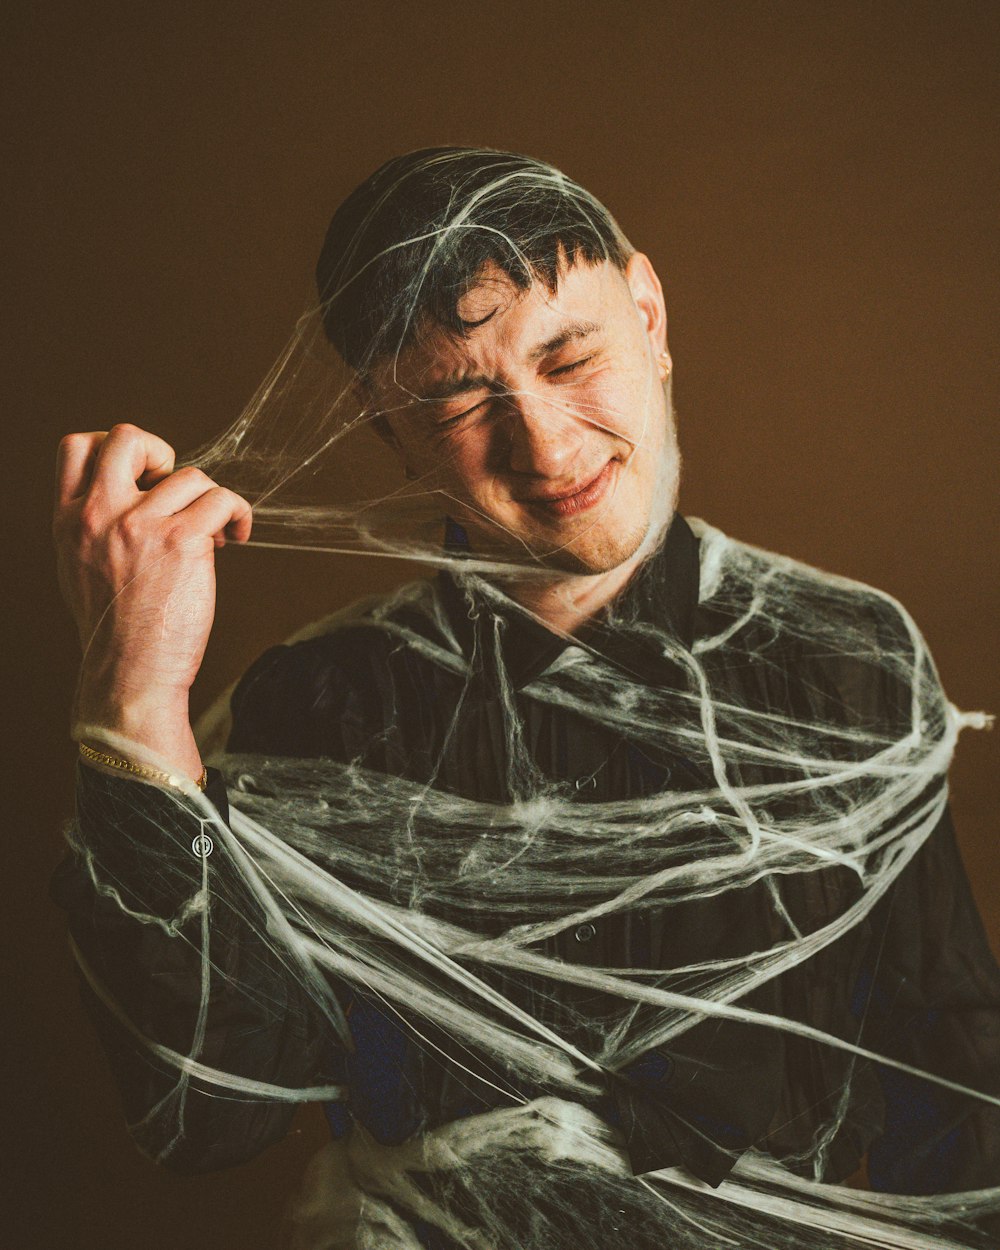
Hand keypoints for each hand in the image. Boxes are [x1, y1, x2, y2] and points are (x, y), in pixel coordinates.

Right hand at [53, 424, 250, 775]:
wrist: (130, 676)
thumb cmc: (114, 632)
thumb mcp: (81, 568)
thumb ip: (96, 527)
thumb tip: (140, 496)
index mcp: (69, 520)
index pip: (78, 447)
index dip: (117, 448)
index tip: (143, 476)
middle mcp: (100, 516)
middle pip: (127, 437)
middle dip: (161, 450)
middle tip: (175, 486)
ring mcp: (140, 526)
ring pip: (192, 475)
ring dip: (211, 501)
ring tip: (213, 534)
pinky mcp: (182, 542)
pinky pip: (221, 500)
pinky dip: (238, 514)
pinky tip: (235, 538)